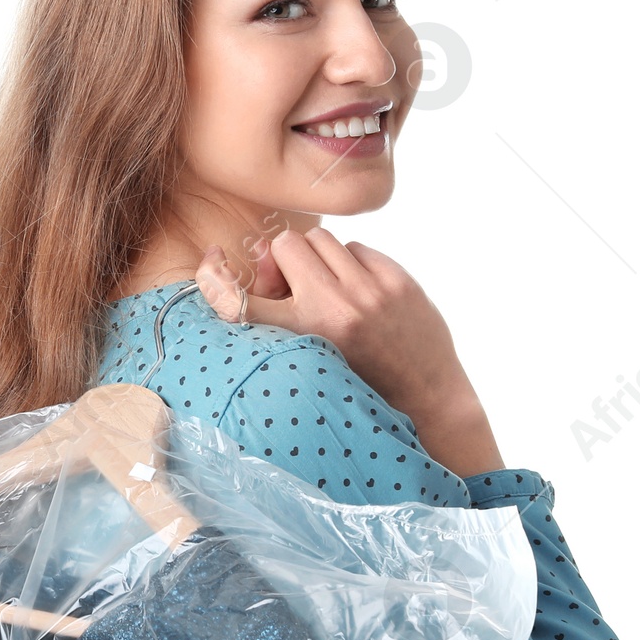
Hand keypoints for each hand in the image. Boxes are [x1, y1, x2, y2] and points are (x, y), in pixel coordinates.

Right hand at [195, 226, 504, 477]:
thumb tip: (268, 256)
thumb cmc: (358, 384)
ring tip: (329, 289)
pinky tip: (360, 293)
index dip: (215, 276)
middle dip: (286, 261)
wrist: (426, 400)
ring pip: (320, 238)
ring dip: (318, 259)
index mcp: (305, 335)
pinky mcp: (398, 280)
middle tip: (296, 286)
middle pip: (286, 245)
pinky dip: (352, 264)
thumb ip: (280, 316)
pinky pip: (357, 248)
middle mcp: (336, 308)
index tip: (213, 262)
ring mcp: (370, 290)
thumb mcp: (311, 360)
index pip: (242, 295)